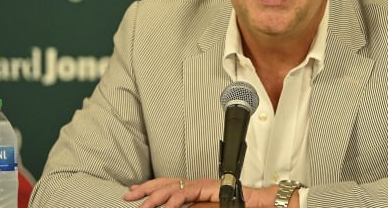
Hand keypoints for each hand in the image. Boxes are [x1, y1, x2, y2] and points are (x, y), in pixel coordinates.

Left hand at [123, 177, 278, 207]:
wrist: (258, 202)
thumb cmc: (238, 206)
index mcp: (196, 189)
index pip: (169, 185)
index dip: (151, 188)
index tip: (135, 194)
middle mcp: (197, 184)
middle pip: (166, 183)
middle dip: (146, 189)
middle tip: (129, 196)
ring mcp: (204, 185)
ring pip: (174, 187)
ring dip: (156, 196)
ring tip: (142, 205)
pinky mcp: (211, 189)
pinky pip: (189, 193)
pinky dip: (175, 201)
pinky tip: (165, 207)